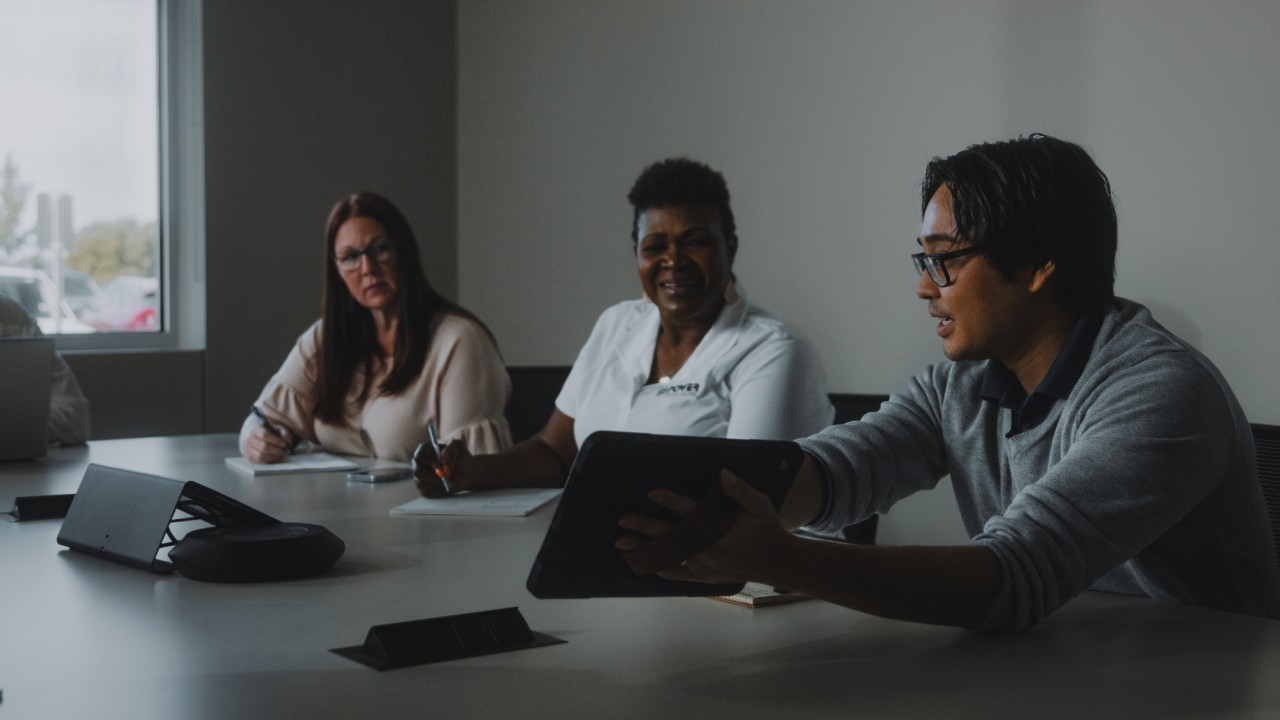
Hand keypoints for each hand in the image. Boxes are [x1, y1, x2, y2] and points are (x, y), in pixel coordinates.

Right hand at [243, 425, 294, 463]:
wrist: (259, 439)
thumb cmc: (271, 434)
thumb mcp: (278, 430)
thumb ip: (284, 432)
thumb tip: (285, 438)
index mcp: (256, 430)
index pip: (264, 434)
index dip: (276, 440)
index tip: (285, 443)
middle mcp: (249, 439)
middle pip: (263, 446)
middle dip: (277, 450)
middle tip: (286, 451)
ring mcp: (248, 450)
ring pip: (261, 455)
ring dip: (274, 456)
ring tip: (282, 454)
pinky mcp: (250, 458)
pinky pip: (260, 462)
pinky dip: (270, 461)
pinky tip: (277, 458)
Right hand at [414, 439, 477, 496]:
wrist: (467, 473)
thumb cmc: (460, 457)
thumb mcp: (458, 447)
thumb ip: (449, 451)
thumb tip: (442, 464)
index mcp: (424, 449)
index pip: (420, 455)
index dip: (430, 462)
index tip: (442, 469)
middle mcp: (419, 463)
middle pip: (418, 471)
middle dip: (433, 477)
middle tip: (446, 479)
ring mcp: (420, 476)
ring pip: (421, 483)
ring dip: (437, 484)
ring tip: (449, 481)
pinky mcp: (423, 488)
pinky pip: (426, 492)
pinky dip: (438, 491)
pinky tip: (445, 486)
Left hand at [616, 469, 793, 584]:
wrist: (775, 561)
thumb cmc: (766, 528)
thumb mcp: (759, 505)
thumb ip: (739, 491)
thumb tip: (722, 475)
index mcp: (722, 531)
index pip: (692, 514)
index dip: (672, 502)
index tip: (652, 493)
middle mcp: (711, 551)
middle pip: (674, 537)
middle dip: (646, 528)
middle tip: (623, 520)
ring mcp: (705, 567)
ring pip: (670, 557)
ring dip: (644, 549)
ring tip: (621, 544)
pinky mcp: (703, 577)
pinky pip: (677, 574)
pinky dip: (658, 567)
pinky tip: (640, 562)